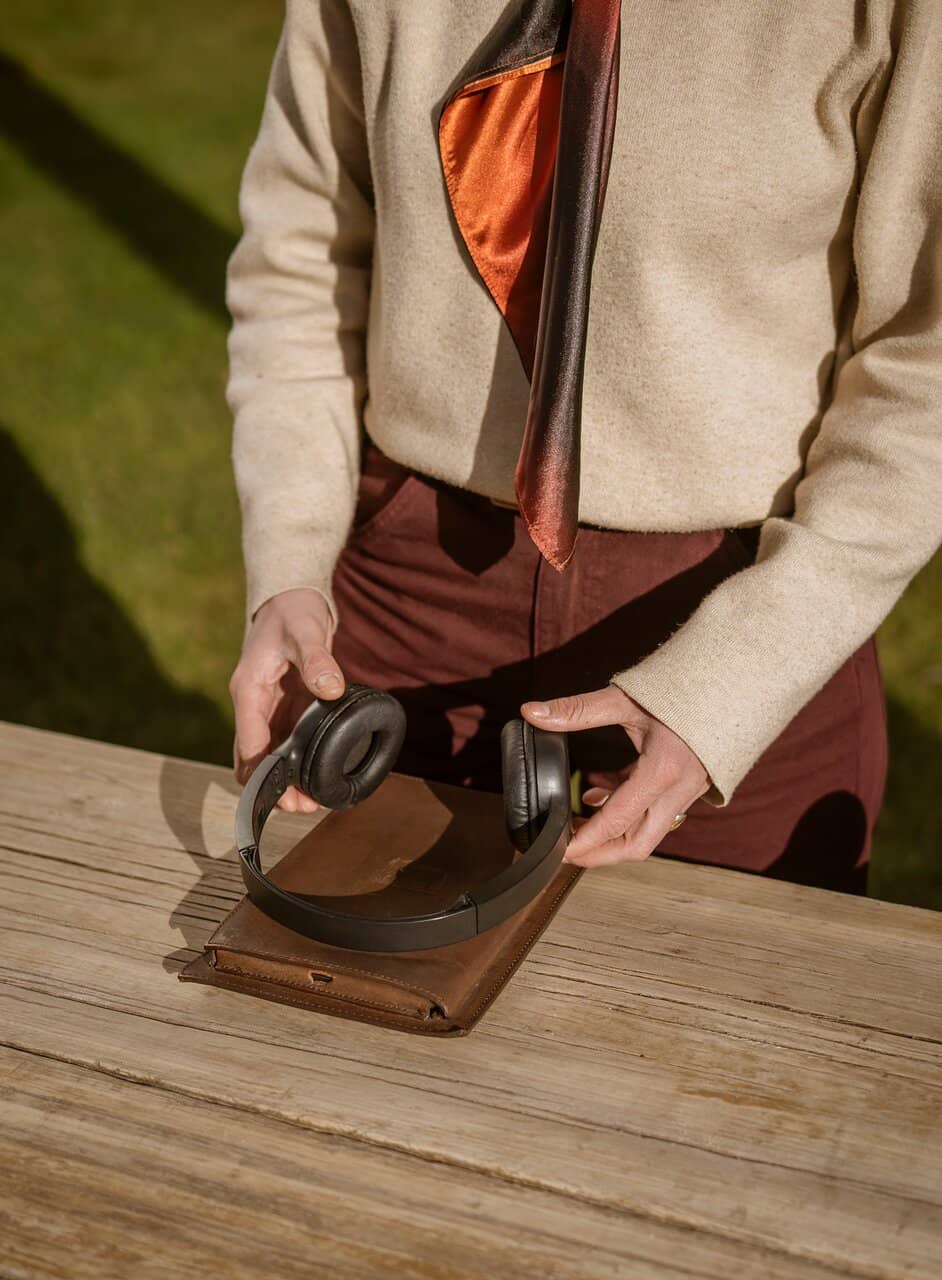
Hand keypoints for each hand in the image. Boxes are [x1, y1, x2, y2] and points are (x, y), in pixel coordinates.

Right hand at [228, 588, 344, 813]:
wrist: (291, 597)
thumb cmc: (293, 612)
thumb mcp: (306, 631)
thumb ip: (318, 659)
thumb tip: (330, 689)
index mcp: (249, 690)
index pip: (249, 741)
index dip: (264, 771)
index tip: (284, 793)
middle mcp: (253, 704)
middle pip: (252, 757)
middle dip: (272, 785)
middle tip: (304, 806)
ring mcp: (267, 708)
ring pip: (268, 754)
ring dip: (284, 778)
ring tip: (312, 801)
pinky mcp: (283, 707)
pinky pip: (284, 742)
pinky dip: (295, 761)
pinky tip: (315, 775)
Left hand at [520, 685, 708, 867]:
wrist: (731, 684)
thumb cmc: (680, 689)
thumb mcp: (625, 698)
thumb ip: (577, 709)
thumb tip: (531, 712)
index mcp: (663, 770)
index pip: (618, 820)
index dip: (586, 841)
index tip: (560, 851)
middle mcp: (679, 790)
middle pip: (637, 844)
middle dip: (599, 853)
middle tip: (565, 850)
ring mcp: (688, 792)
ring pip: (647, 832)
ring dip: (611, 833)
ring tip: (575, 821)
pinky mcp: (688, 788)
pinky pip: (655, 813)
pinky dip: (626, 812)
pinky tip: (598, 794)